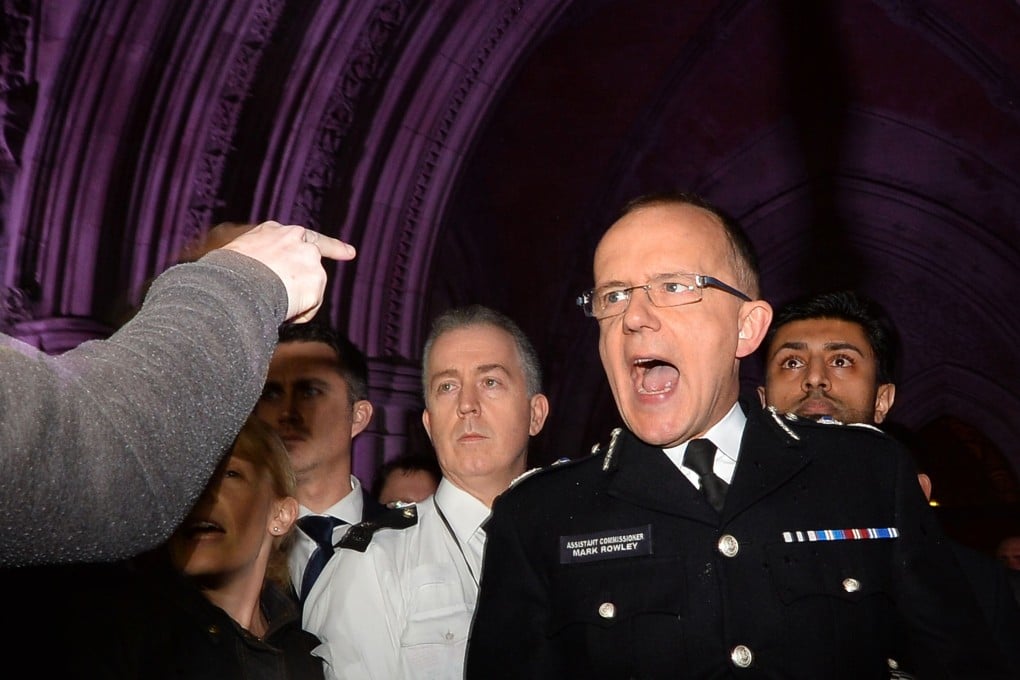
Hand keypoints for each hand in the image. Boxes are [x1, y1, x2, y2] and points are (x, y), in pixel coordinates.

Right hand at [219, 221, 356, 321]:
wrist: (235, 281)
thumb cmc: (226, 273)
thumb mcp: (239, 256)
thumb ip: (257, 262)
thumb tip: (255, 282)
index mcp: (275, 232)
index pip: (301, 236)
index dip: (324, 243)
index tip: (348, 250)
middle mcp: (297, 240)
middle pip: (317, 252)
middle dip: (334, 253)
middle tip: (349, 253)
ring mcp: (309, 259)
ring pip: (309, 288)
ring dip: (295, 300)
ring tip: (269, 301)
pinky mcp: (316, 280)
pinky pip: (308, 308)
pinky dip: (297, 314)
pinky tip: (280, 310)